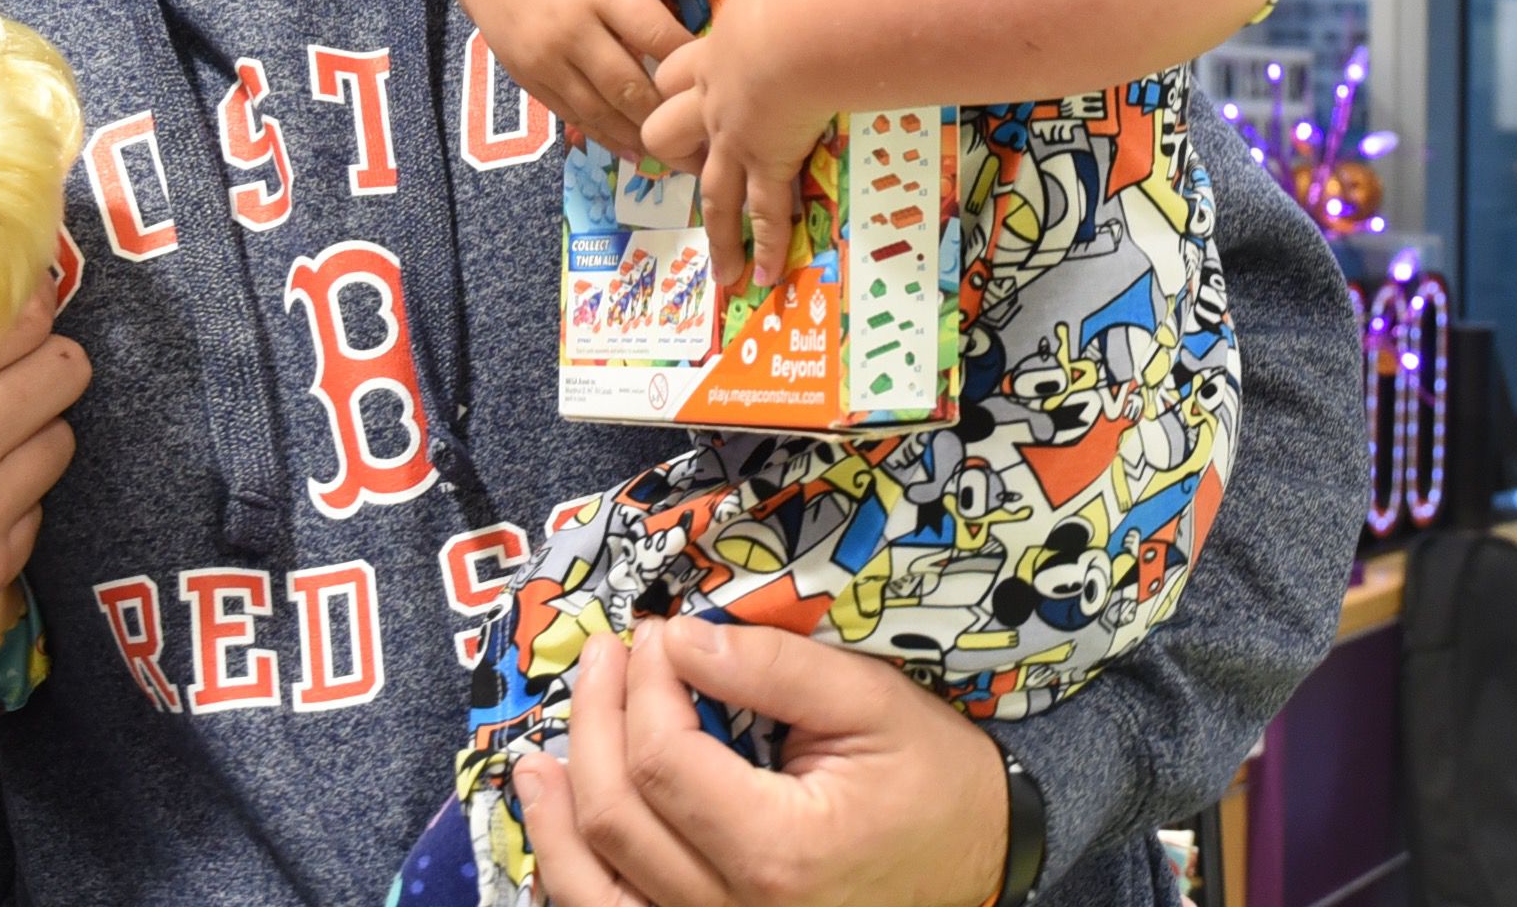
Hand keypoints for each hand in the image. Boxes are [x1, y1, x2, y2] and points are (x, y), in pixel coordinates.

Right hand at [452, 0, 714, 158]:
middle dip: (670, 115)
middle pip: (628, 83)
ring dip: (641, 136)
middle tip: (713, 138)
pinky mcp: (530, 79)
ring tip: (683, 160)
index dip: (690, 60)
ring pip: (600, 109)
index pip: (654, 33)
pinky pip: (573, 116)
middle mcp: (570, 29)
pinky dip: (607, 137)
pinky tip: (638, 152)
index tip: (724, 77)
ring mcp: (546, 59)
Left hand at [515, 618, 1005, 906]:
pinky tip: (562, 833)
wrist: (980, 864)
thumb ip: (775, 668)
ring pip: (593, 887)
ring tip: (536, 756)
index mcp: (780, 850)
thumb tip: (682, 638)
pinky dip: (575, 878)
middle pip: (617, 815)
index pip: (664, 760)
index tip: (657, 634)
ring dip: (554, 816)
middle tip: (606, 658)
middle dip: (595, 723)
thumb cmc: (934, 783)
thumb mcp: (873, 704)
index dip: (644, 685)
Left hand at [638, 0, 830, 290]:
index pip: (673, 78)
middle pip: (667, 135)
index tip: (671, 95)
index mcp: (711, 58)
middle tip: (683, 165)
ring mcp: (737, 139)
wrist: (799, 31)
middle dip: (673, 149)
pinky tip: (765, 278)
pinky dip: (765, 248)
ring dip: (720, 234)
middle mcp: (715, 105)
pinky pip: (763, 214)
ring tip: (724, 272)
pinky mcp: (767, 162)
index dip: (671, 86)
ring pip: (715, 192)